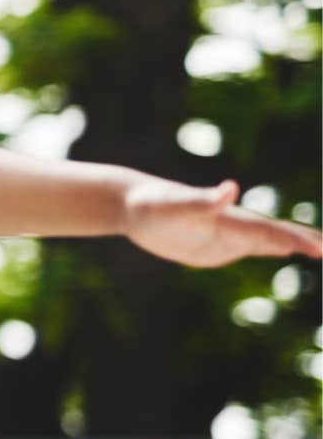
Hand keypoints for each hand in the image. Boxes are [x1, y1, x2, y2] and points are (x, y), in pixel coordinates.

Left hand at [125, 178, 322, 266]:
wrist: (133, 204)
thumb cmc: (151, 204)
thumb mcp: (174, 206)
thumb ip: (202, 200)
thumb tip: (230, 188)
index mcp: (229, 219)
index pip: (270, 231)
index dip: (297, 239)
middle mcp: (234, 226)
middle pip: (277, 234)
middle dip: (306, 240)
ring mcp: (227, 235)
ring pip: (268, 240)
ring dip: (294, 243)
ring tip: (321, 248)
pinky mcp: (215, 245)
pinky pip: (249, 247)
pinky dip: (271, 248)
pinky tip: (282, 250)